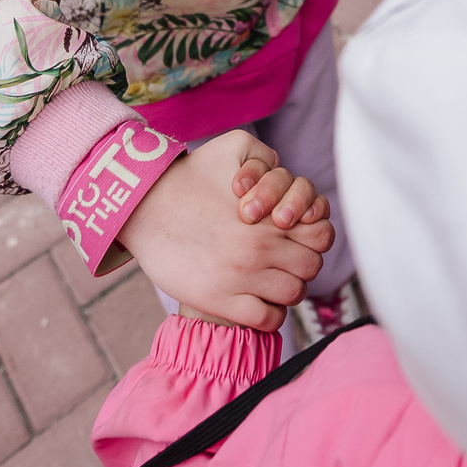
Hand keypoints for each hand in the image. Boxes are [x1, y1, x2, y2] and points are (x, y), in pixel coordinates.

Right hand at [117, 131, 332, 330]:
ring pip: (293, 294)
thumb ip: (268, 157)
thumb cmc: (190, 176)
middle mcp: (262, 247)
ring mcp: (243, 277)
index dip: (315, 235)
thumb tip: (284, 172)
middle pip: (312, 266)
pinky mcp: (221, 301)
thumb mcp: (234, 146)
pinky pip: (268, 319)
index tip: (297, 235)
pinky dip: (270, 314)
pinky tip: (258, 301)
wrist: (144, 206)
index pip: (322, 234)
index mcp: (271, 215)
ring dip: (288, 288)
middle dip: (303, 262)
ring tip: (271, 280)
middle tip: (285, 259)